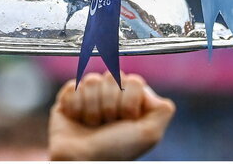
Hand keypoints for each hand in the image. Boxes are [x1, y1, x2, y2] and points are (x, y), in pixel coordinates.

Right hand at [48, 72, 174, 160]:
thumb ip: (163, 110)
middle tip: (107, 123)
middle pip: (112, 76)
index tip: (125, 121)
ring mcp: (90, 94)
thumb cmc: (115, 150)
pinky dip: (74, 106)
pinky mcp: (69, 96)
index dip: (129, 102)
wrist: (80, 160)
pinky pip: (72, 86)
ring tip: (91, 124)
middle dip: (109, 104)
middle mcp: (111, 95)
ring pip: (91, 80)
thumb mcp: (149, 134)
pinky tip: (76, 118)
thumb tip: (154, 94)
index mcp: (131, 101)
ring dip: (91, 107)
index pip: (134, 81)